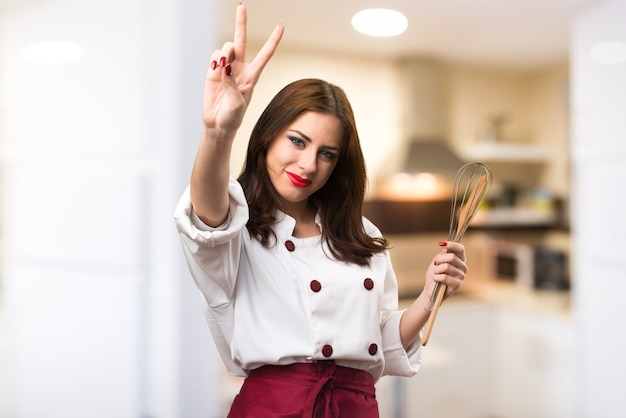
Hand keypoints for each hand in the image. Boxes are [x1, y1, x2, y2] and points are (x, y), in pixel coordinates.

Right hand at [202, 4, 283, 134]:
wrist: (218, 125)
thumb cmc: (233, 117)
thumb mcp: (237, 103)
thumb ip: (232, 83)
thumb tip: (225, 66)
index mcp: (253, 75)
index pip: (265, 54)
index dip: (273, 40)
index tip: (281, 26)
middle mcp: (240, 68)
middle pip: (241, 40)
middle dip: (241, 22)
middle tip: (242, 6)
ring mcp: (226, 68)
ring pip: (226, 47)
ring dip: (225, 51)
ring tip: (223, 65)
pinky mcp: (213, 71)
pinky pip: (215, 56)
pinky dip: (215, 59)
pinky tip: (216, 69)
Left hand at [424, 241, 466, 301]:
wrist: (431, 290)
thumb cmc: (435, 275)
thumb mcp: (437, 262)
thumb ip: (442, 255)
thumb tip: (446, 249)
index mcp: (460, 260)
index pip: (460, 249)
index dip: (452, 245)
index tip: (441, 243)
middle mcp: (463, 267)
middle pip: (451, 257)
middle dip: (439, 260)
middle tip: (436, 265)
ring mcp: (461, 276)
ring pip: (446, 267)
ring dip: (437, 270)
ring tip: (436, 274)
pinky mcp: (457, 285)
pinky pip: (444, 277)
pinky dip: (436, 277)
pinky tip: (437, 280)